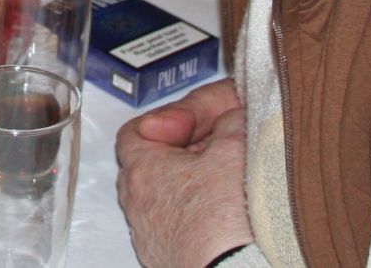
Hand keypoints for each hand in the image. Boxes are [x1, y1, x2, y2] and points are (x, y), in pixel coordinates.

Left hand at [114, 78, 254, 267]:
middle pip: (149, 164)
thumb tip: (229, 117)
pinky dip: (196, 218)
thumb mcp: (235, 145)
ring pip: (164, 199)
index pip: (135, 131)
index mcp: (142, 169)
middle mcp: (138, 205)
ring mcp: (151, 237)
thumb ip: (227, 119)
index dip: (167, 120)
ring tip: (226, 186)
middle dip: (181, 153)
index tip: (193, 122)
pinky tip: (225, 218)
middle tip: (215, 150)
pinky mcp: (169, 259)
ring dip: (190, 188)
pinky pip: (177, 228)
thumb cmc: (228, 219)